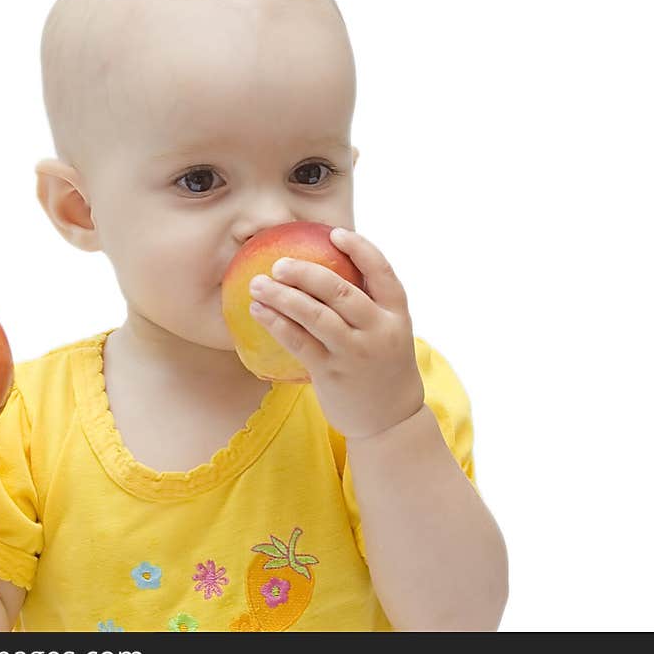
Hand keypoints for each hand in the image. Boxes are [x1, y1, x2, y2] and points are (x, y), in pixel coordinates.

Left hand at [249, 227, 424, 439]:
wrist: (390, 420)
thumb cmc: (381, 365)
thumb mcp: (388, 331)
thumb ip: (367, 303)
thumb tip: (324, 268)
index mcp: (396, 313)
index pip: (382, 270)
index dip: (360, 248)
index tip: (334, 233)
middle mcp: (378, 330)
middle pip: (339, 291)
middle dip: (305, 272)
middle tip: (278, 263)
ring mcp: (355, 352)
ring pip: (315, 315)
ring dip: (282, 296)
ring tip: (257, 284)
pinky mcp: (331, 373)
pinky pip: (299, 342)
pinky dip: (276, 323)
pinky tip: (258, 311)